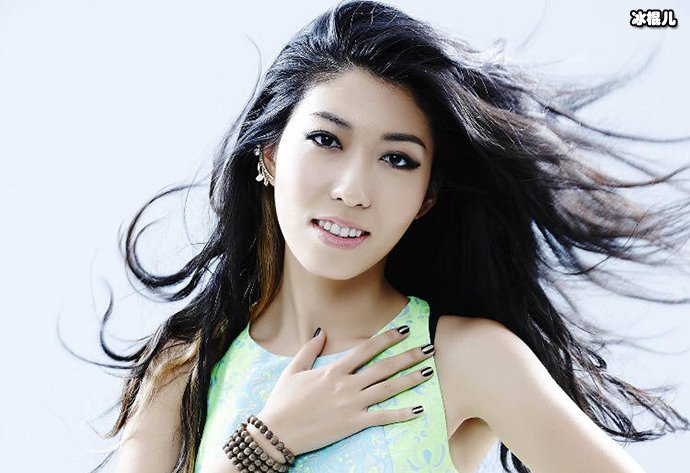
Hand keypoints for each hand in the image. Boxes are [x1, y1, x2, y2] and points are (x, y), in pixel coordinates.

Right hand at [255, 325, 434, 455]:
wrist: (277, 432)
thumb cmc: (283, 402)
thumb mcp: (293, 370)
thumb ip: (309, 350)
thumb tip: (322, 331)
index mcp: (333, 370)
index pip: (365, 349)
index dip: (386, 338)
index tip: (403, 330)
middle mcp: (346, 384)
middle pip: (383, 366)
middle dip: (408, 356)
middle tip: (428, 348)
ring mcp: (351, 404)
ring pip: (387, 389)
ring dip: (410, 379)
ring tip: (429, 371)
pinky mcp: (353, 424)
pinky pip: (382, 417)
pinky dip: (401, 414)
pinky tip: (418, 409)